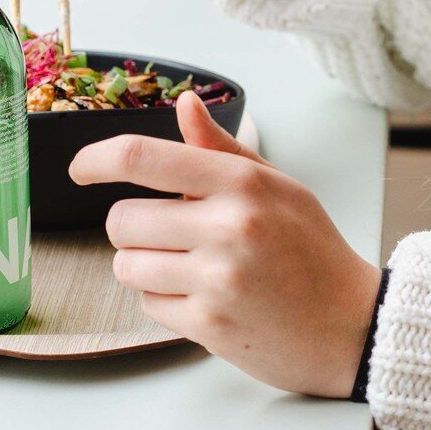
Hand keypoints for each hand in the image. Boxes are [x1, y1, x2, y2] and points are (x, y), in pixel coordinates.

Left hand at [73, 90, 382, 397]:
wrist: (351, 324)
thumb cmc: (312, 249)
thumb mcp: (278, 186)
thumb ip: (221, 150)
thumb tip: (184, 104)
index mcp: (242, 183)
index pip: (144, 157)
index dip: (97, 159)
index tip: (79, 169)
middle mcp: (227, 226)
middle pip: (121, 219)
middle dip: (134, 227)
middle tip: (171, 234)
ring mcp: (216, 278)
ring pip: (126, 264)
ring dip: (144, 265)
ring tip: (190, 267)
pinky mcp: (207, 324)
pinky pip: (147, 303)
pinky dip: (164, 300)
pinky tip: (203, 296)